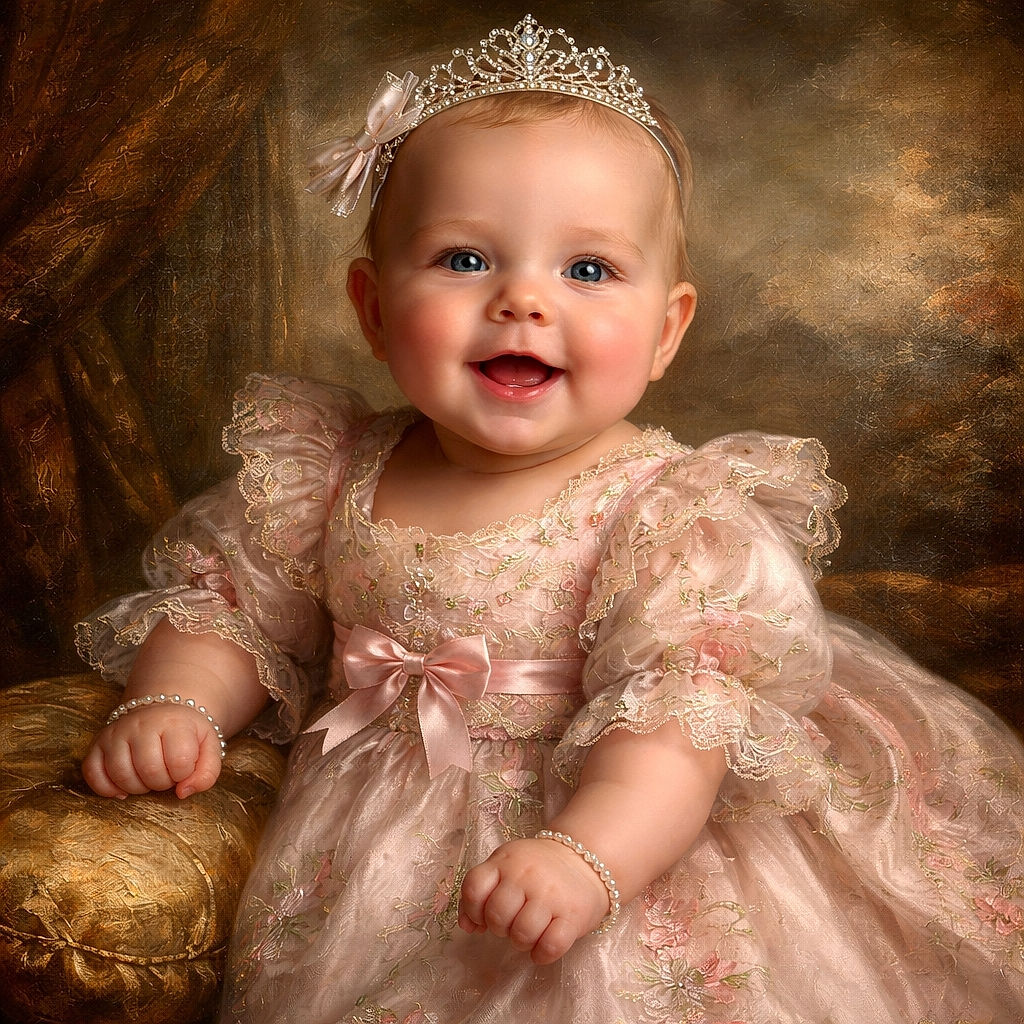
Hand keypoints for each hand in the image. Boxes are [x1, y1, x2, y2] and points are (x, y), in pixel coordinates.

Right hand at [82, 705, 223, 799]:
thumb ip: (207, 773)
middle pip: (149, 770)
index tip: (184, 768)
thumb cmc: (187, 734)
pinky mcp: (97, 744)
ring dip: (137, 787)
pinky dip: (107, 789)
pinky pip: (92, 774)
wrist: (163, 710)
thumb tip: (183, 793)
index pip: (179, 761)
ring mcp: (116, 733)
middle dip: (161, 783)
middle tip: (166, 774)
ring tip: (148, 777)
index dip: (184, 774)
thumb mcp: (209, 747)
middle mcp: (141, 724)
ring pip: (121, 775)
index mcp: (173, 722)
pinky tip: (124, 787)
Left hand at [458, 838, 609, 964]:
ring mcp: (552, 894)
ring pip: (522, 934)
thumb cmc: (536, 869)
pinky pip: (550, 947)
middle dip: (500, 927)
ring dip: (521, 942)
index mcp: (506, 860)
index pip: (474, 888)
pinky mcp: (574, 915)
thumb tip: (467, 926)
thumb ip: (481, 889)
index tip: (483, 915)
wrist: (584, 862)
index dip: (473, 910)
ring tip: (529, 931)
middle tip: (512, 922)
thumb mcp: (505, 866)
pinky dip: (541, 954)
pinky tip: (543, 946)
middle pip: (497, 916)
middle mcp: (527, 874)